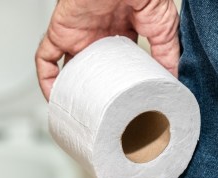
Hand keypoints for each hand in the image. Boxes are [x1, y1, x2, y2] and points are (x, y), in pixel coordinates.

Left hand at [35, 0, 179, 99]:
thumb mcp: (163, 27)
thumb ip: (167, 53)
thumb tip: (172, 80)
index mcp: (116, 35)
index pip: (109, 63)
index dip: (110, 82)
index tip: (116, 102)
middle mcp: (95, 36)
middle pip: (86, 68)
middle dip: (88, 89)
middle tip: (94, 111)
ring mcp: (77, 35)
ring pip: (65, 66)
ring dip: (66, 87)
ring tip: (74, 110)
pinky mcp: (60, 32)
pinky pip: (45, 58)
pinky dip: (46, 78)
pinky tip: (54, 96)